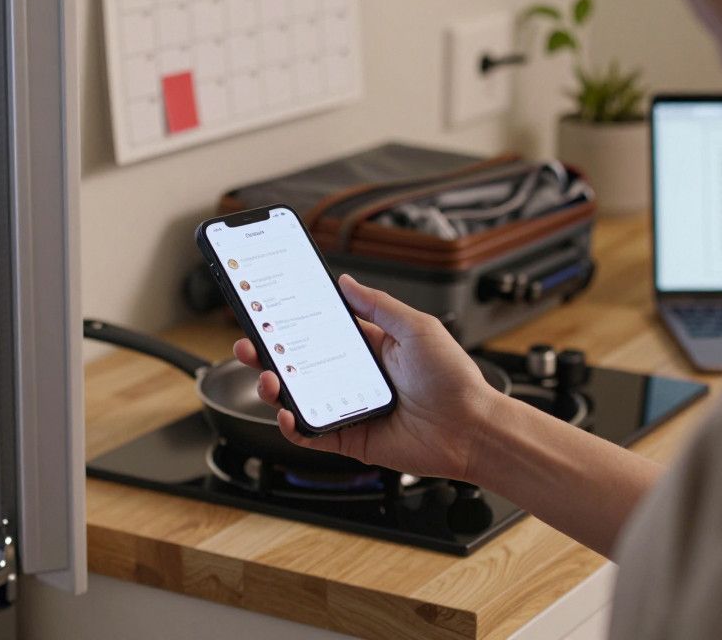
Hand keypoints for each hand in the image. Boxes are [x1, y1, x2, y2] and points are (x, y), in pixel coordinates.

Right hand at [233, 274, 503, 479]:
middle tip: (248, 343)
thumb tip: (345, 282)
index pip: (318, 331)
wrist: (472, 428)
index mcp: (367, 348)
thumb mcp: (416, 327)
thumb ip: (377, 305)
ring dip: (272, 386)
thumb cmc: (453, 378)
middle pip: (298, 364)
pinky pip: (310, 433)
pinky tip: (285, 411)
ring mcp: (347, 408)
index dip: (291, 321)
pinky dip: (291, 424)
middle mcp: (353, 377)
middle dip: (268, 353)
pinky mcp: (348, 438)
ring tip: (267, 377)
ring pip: (297, 397)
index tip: (267, 309)